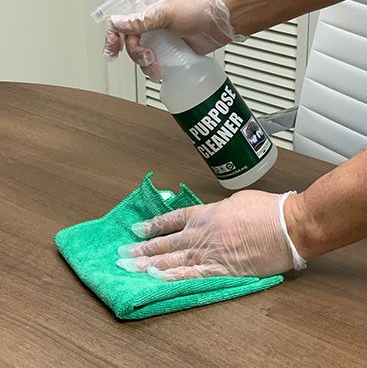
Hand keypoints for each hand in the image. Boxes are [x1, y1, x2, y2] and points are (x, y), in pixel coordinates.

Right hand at [103, 0, 244, 81]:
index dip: (113, 36)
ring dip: (146, 65)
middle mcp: (152, 22)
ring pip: (143, 55)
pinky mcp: (173, 50)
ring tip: (158, 67)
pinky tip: (162, 71)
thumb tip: (117, 22)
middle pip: (131, 43)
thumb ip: (140, 19)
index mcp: (147, 7)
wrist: (223, 20)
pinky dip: (156, 69)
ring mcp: (163, 37)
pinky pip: (158, 62)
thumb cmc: (199, 7)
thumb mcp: (166, 12)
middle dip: (136, 54)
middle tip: (148, 58)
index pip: (121, 21)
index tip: (113, 51)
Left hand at [116, 190, 305, 280]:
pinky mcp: (223, 269)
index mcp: (207, 213)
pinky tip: (158, 279)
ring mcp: (211, 252)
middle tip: (124, 251)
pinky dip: (174, 278)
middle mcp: (204, 232)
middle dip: (143, 246)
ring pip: (174, 259)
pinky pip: (193, 275)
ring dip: (150, 263)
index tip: (139, 229)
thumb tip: (209, 216)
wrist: (288, 225)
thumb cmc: (267, 209)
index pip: (173, 219)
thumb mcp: (236, 201)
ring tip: (131, 266)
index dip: (154, 225)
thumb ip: (217, 210)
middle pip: (167, 241)